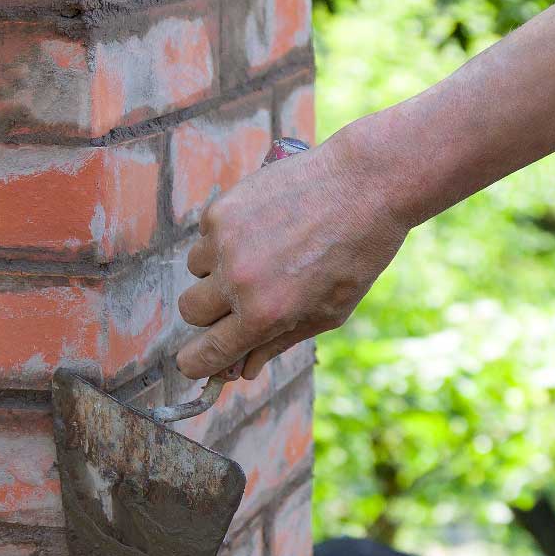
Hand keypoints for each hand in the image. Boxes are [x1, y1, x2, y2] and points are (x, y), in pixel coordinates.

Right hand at [175, 132, 408, 379]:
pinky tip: (264, 225)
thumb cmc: (356, 254)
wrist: (365, 185)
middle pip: (190, 312)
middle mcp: (238, 280)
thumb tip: (244, 370)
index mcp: (265, 315)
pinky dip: (226, 236)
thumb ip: (279, 342)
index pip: (205, 353)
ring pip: (196, 270)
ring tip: (262, 253)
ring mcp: (225, 241)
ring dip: (217, 269)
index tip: (194, 361)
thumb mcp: (328, 312)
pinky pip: (207, 234)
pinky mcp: (222, 207)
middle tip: (239, 300)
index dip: (195, 363)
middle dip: (209, 313)